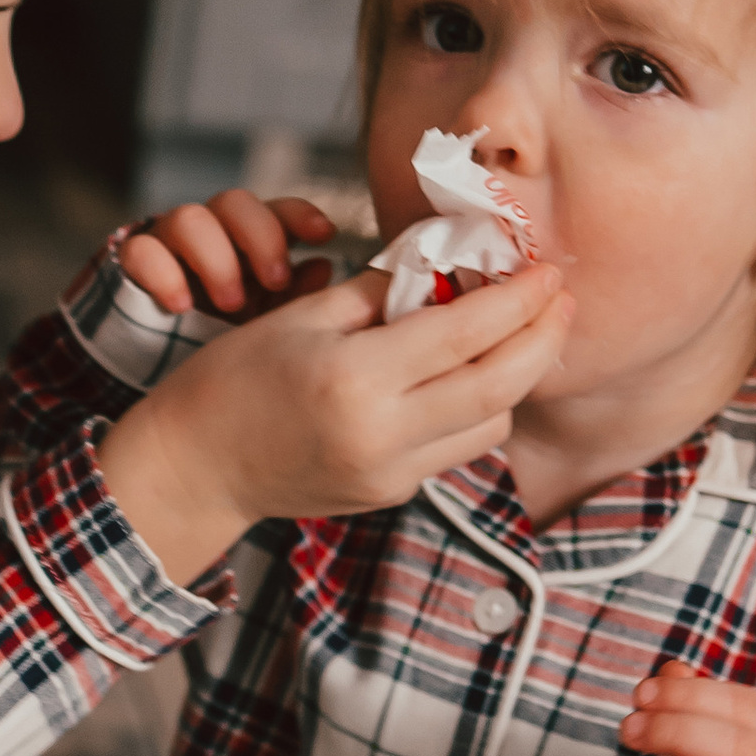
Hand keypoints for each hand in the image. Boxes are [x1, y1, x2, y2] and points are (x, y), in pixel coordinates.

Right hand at [98, 258, 568, 586]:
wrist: (194, 468)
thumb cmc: (233, 378)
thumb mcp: (300, 317)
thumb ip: (378, 291)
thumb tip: (442, 263)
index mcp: (356, 378)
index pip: (464, 332)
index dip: (516, 298)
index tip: (545, 269)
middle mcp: (382, 433)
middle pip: (499, 385)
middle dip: (543, 338)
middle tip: (562, 298)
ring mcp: (390, 472)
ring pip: (490, 423)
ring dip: (516, 376)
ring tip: (518, 333)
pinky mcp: (390, 492)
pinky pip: (456, 447)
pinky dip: (477, 406)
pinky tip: (470, 373)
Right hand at [117, 190, 333, 318]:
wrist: (159, 363)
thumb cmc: (225, 335)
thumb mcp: (267, 323)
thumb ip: (296, 299)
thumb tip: (324, 267)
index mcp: (250, 240)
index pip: (278, 209)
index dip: (301, 214)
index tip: (325, 235)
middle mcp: (211, 229)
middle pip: (234, 201)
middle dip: (260, 237)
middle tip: (276, 280)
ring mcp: (169, 240)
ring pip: (188, 218)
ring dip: (215, 259)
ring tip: (232, 305)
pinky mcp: (133, 260)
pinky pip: (141, 250)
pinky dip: (163, 274)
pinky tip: (181, 306)